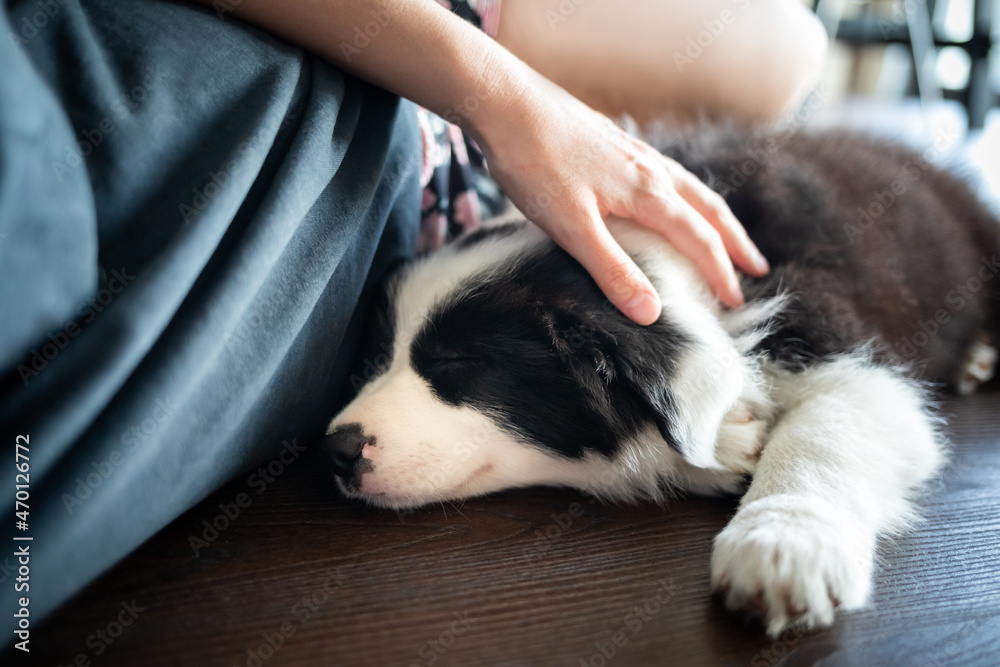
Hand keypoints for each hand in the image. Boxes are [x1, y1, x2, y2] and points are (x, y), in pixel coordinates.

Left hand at [470, 74, 769, 324]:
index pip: (700, 240)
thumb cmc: (535, 163)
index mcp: (648, 194)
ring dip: (714, 215)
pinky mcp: (614, 143)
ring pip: (690, 187)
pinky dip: (682, 192)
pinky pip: (665, 172)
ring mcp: (633, 152)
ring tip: (726, 233)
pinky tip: (668, 195)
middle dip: (734, 242)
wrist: (505, 104)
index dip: (720, 274)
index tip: (736, 302)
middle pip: (708, 209)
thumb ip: (613, 270)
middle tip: (757, 268)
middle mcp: (651, 170)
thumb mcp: (572, 228)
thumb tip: (653, 313)